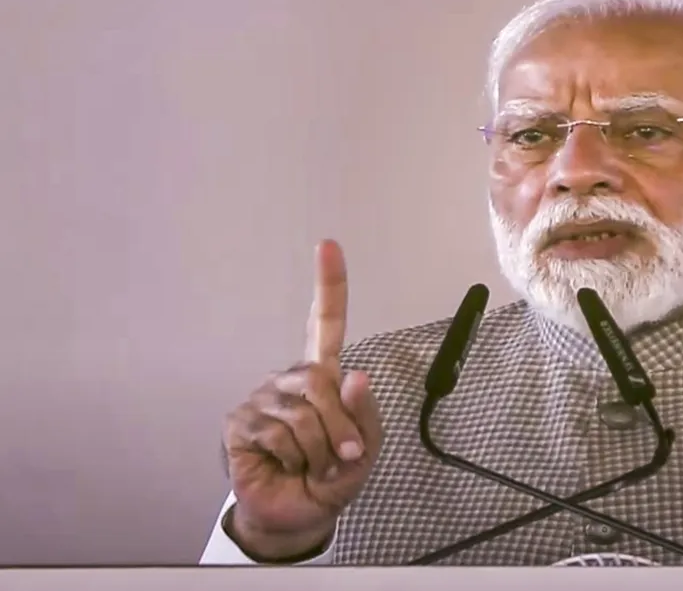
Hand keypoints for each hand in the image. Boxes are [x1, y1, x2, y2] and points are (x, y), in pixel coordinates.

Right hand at [220, 240, 383, 559]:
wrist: (299, 515)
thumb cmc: (332, 475)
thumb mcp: (364, 447)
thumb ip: (364, 413)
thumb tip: (355, 375)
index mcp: (323, 375)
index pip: (326, 323)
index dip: (329, 284)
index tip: (328, 245)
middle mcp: (290, 380)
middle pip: (320, 381)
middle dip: (340, 425)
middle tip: (342, 455)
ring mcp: (262, 398)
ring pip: (302, 413)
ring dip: (319, 449)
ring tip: (313, 465)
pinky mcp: (239, 423)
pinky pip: (277, 432)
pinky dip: (294, 457)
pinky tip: (286, 466)